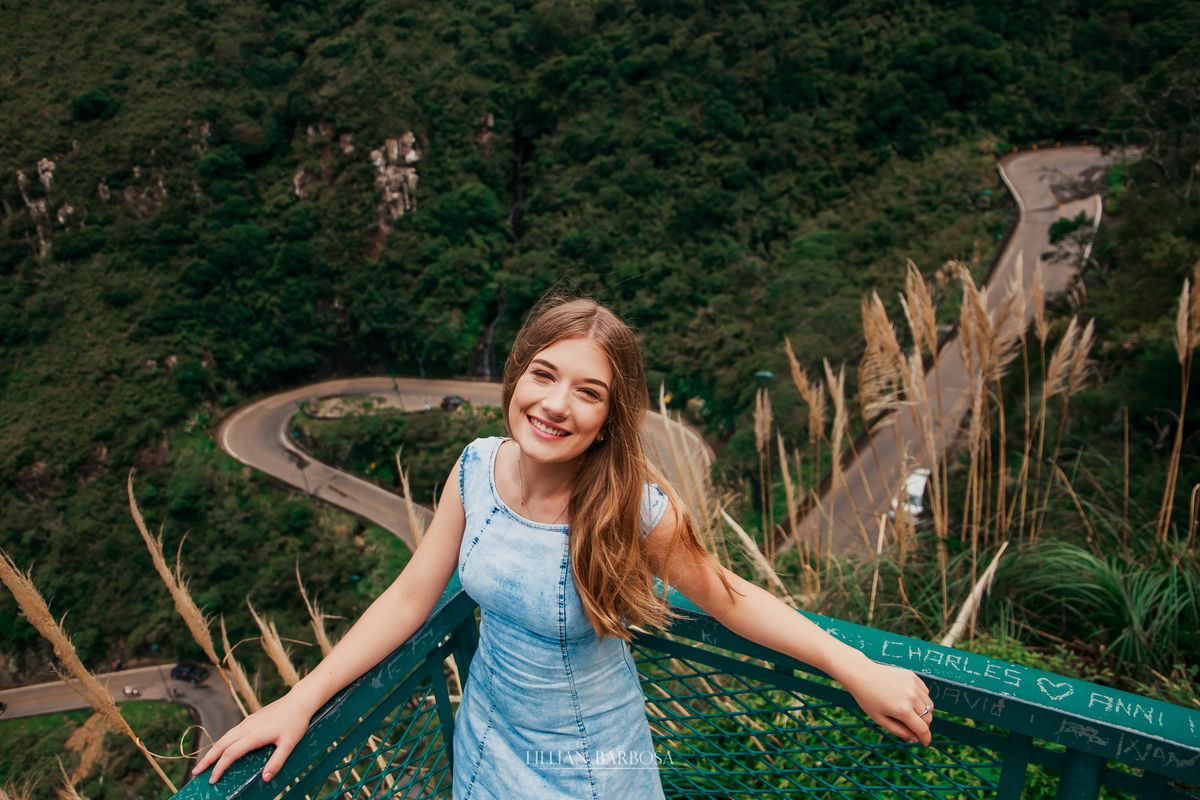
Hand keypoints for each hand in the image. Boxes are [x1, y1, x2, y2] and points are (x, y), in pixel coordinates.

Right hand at [192, 692, 316, 783]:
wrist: (299, 701)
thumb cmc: (295, 722)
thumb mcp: (289, 744)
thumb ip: (277, 762)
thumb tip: (265, 778)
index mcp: (253, 735)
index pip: (230, 754)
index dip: (219, 768)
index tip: (212, 780)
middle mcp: (247, 727)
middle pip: (220, 744)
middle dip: (207, 759)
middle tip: (195, 772)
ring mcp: (248, 722)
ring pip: (224, 737)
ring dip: (213, 750)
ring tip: (205, 763)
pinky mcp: (251, 719)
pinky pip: (232, 732)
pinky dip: (222, 742)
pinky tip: (223, 748)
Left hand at [838, 660, 933, 745]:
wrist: (861, 674)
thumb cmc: (867, 698)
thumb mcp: (879, 719)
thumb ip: (899, 730)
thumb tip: (915, 738)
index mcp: (903, 710)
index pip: (923, 729)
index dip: (926, 738)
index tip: (925, 743)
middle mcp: (911, 697)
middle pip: (928, 718)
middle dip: (923, 726)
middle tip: (913, 726)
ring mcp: (913, 685)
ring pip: (929, 705)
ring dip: (924, 712)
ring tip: (910, 712)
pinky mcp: (912, 676)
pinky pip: (925, 692)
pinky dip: (922, 698)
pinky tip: (910, 699)